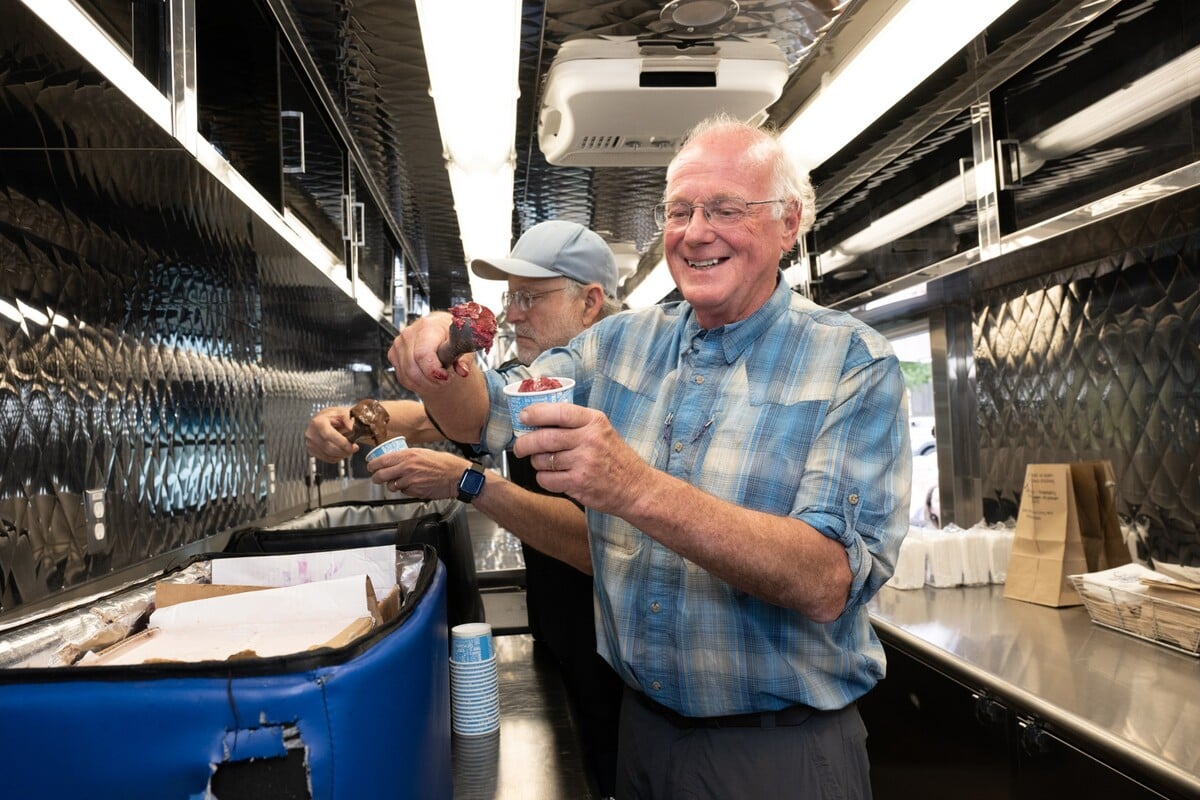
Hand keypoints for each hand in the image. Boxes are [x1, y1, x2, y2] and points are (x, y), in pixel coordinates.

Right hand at [306, 406, 355, 462]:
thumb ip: (349, 419)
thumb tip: (352, 429)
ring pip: (329, 455)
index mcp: (318, 422)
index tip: (351, 446)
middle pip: (329, 448)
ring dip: (342, 454)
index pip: (328, 435)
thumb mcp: (343, 412)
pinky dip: (337, 457)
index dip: (341, 443)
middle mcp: (311, 433)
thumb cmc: (334, 415)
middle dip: (344, 451)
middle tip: (354, 448)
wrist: (326, 419)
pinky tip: (342, 451)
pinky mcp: (312, 451)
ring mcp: (310, 443)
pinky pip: (327, 459)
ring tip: (349, 449)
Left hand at [367, 447, 469, 499]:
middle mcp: (407, 467)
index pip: (382, 460)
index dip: (373, 465)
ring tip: (400, 482)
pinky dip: (405, 490)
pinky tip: (413, 485)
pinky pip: (403, 492)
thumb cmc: (444, 463)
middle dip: (377, 478)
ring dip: (392, 485)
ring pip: (391, 486)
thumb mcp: (424, 452)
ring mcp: (410, 480)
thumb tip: (396, 459)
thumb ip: (408, 456)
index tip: (371, 466)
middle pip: (381, 475)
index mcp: (408, 455)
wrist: (456, 476)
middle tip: (377, 478)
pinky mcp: (415, 491)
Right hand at [388, 312, 469, 385]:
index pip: (423, 355)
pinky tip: (427, 379)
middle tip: (444, 381)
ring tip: (438, 380)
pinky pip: (402, 377)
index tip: (446, 377)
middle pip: (413, 368)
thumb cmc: (450, 335)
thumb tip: (462, 371)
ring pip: (406, 376)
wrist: (439, 330)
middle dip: (430, 381)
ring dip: (424, 384)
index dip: (434, 371)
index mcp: (427, 327)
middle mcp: (409, 333)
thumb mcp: (463, 344)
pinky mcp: (393, 353)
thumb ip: (464, 358)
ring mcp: (399, 344)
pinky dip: (415, 383)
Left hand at [511, 402, 648, 513]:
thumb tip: (539, 419)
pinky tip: (552, 477)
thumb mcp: (602, 431)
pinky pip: (547, 479)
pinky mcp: (579, 483)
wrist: (636, 487)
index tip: (524, 417)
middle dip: (524, 443)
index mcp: (594, 422)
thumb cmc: (616, 459)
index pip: (559, 411)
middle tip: (520, 447)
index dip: (535, 413)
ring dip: (536, 462)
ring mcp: (584, 462)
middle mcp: (589, 440)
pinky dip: (543, 479)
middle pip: (543, 438)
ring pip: (542, 460)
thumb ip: (576, 423)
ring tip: (544, 463)